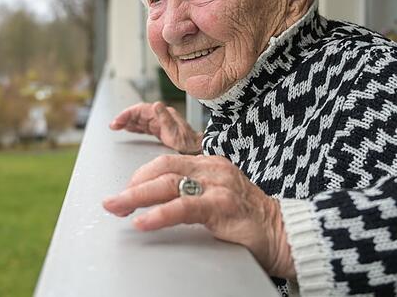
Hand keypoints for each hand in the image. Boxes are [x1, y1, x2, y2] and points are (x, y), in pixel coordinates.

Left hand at [102, 154, 295, 278]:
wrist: (286, 235)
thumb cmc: (250, 221)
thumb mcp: (219, 198)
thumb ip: (193, 194)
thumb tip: (159, 203)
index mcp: (210, 164)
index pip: (167, 161)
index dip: (141, 175)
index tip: (124, 191)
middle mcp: (213, 169)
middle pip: (162, 169)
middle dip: (132, 185)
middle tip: (110, 202)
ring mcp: (218, 186)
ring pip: (168, 184)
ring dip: (136, 197)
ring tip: (116, 208)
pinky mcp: (222, 206)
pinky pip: (183, 207)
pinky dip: (158, 214)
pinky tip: (142, 222)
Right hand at [109, 101, 202, 153]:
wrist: (196, 148)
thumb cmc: (187, 141)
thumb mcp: (175, 130)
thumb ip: (165, 117)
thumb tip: (155, 104)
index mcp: (161, 114)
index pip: (139, 110)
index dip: (126, 114)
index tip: (117, 122)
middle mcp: (159, 116)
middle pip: (137, 114)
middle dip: (123, 118)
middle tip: (112, 126)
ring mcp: (158, 122)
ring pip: (138, 119)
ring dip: (127, 122)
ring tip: (115, 127)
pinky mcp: (158, 130)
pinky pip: (142, 126)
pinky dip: (133, 127)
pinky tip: (127, 129)